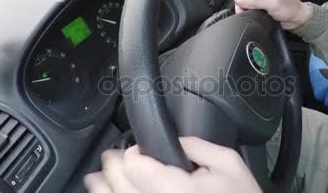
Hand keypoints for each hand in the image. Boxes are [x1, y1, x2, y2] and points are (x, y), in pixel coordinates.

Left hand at [84, 137, 261, 192]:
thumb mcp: (229, 165)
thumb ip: (197, 146)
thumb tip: (173, 140)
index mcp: (175, 190)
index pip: (134, 165)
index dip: (133, 152)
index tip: (138, 149)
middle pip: (118, 185)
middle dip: (111, 166)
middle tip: (111, 157)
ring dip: (102, 190)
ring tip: (98, 179)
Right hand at [232, 0, 309, 29]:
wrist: (297, 20)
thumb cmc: (290, 8)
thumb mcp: (272, 2)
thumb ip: (255, 0)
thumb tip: (240, 0)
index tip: (240, 1)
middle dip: (242, 4)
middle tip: (248, 10)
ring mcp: (259, 0)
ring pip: (244, 5)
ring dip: (246, 11)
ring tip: (254, 14)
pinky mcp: (259, 9)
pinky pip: (249, 11)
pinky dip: (249, 15)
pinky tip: (255, 17)